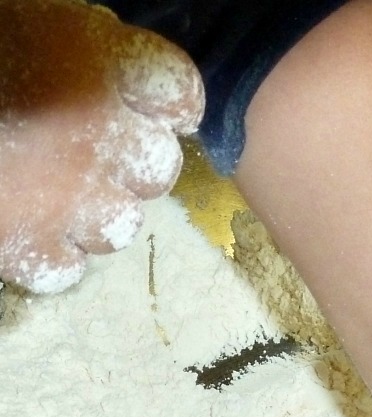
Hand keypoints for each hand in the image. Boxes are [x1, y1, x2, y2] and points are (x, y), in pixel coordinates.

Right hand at [0, 0, 203, 292]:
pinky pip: (67, 265)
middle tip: (84, 144)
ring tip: (47, 188)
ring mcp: (82, 207)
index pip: (178, 92)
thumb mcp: (32, 22)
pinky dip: (49, 250)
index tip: (148, 100)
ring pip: (120, 224)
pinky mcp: (37, 253)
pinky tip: (21, 226)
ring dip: (92, 208)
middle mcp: (116, 146)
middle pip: (156, 166)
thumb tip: (93, 69)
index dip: (167, 99)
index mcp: (115, 70)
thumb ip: (78, 53)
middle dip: (128, 158)